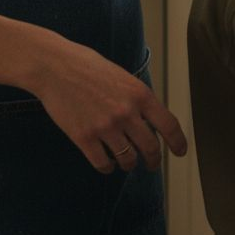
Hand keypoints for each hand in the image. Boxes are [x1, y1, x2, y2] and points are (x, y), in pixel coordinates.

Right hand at [27, 40, 187, 173]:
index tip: (180, 152)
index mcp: (140, 94)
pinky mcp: (83, 137)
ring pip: (128, 159)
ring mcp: (105, 127)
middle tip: (151, 165)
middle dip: (153, 160)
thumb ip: (137, 99)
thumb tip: (149, 120)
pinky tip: (107, 164)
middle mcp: (127, 113)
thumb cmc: (87, 67)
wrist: (54, 67)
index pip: (169, 125)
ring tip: (127, 163)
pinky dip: (107, 167)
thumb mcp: (123, 77)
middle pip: (150, 147)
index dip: (178, 142)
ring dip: (129, 165)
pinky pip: (102, 163)